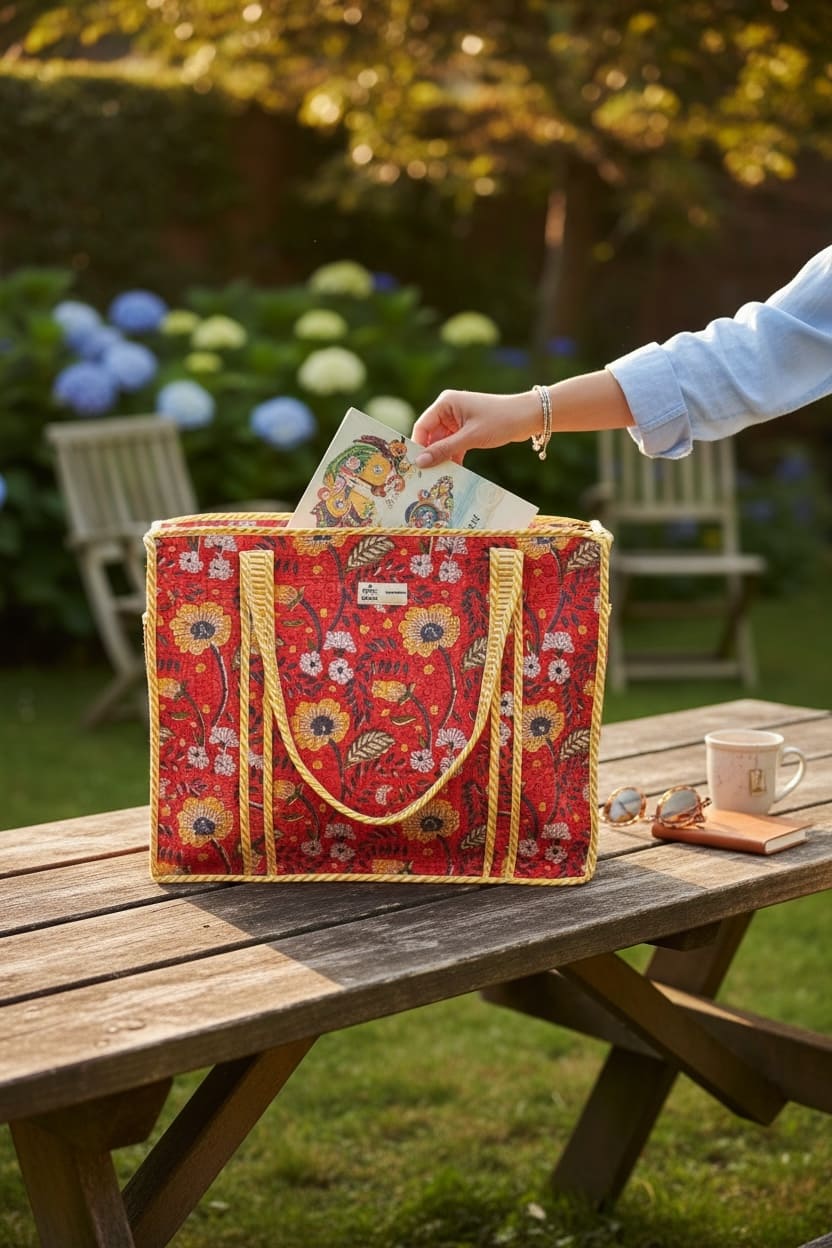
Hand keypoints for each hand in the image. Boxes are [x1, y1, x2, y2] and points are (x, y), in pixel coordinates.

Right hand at [411, 388, 542, 467]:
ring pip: (442, 443)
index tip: (413, 466)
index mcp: (445, 403)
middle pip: (431, 436)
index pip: (422, 426)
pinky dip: (454, 457)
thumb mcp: (470, 438)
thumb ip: (444, 450)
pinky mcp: (467, 429)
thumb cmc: (500, 421)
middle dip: (430, 455)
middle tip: (424, 476)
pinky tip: (454, 473)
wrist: (528, 417)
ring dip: (443, 458)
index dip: (417, 445)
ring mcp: (458, 420)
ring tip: (439, 478)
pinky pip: (454, 445)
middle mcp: (449, 409)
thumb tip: (420, 462)